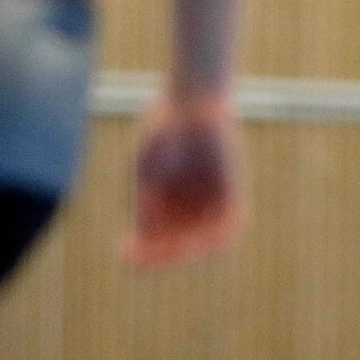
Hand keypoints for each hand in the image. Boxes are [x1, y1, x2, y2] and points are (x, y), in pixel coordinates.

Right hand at [123, 93, 244, 266]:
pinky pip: (232, 225)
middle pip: (180, 244)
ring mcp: (213, 200)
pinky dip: (216, 238)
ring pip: (205, 240)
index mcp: (166, 203)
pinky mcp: (234, 191)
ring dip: (189, 252)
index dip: (143, 254)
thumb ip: (147, 205)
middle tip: (149, 259)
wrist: (192, 99)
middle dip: (164, 256)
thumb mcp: (147, 172)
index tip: (124, 257)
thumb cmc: (163, 130)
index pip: (157, 240)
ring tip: (174, 253)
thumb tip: (144, 239)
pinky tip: (198, 243)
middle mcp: (190, 206)